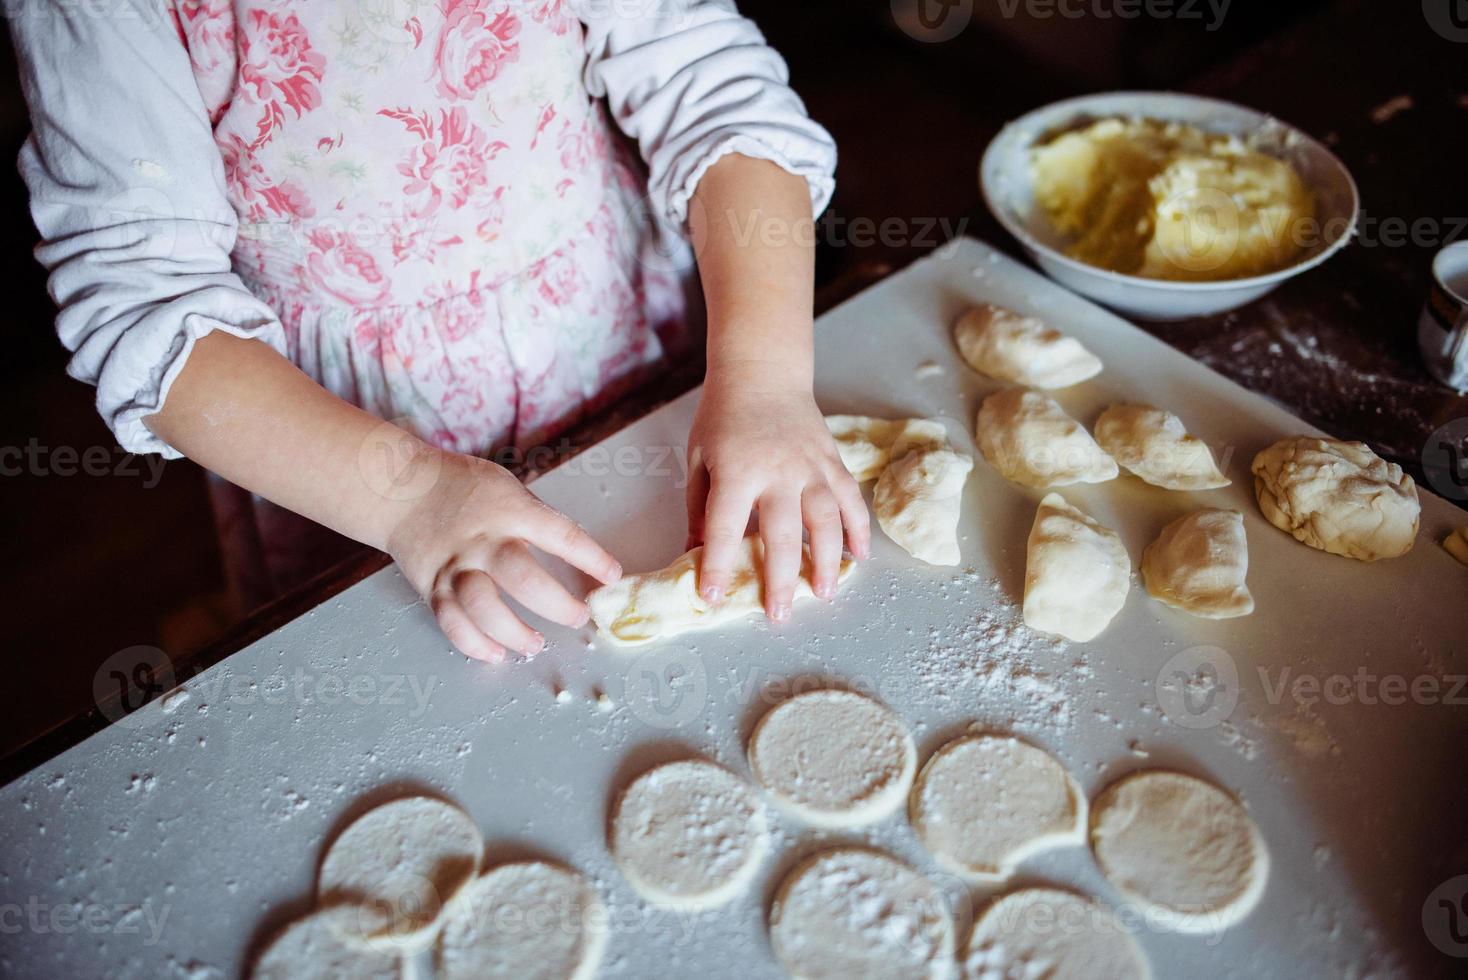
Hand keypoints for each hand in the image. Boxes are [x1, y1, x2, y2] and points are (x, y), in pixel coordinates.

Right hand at [386, 449, 621, 661]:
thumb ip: (537, 521)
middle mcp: (482, 540)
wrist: (399, 489)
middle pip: (523, 579)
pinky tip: (497, 653)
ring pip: (484, 608)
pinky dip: (475, 644)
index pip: (559, 535)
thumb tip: (576, 555)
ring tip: (535, 644)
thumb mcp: (508, 488)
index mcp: (510, 511)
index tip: (612, 576)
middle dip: (557, 605)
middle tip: (579, 617)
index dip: (590, 558)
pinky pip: (452, 623)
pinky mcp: (431, 586)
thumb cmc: (462, 487)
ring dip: (515, 633)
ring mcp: (454, 566)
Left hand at [685, 365, 868, 620]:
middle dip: (781, 578)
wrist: (763, 372)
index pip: (724, 526)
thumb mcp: (699, 459)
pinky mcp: (832, 461)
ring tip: (825, 592)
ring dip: (828, 560)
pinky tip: (860, 555)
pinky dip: (859, 528)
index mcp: (737, 471)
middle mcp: (778, 471)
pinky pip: (850, 499)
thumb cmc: (723, 417)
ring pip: (826, 520)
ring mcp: (811, 466)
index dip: (717, 565)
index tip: (713, 597)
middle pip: (783, 533)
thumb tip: (694, 553)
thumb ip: (699, 508)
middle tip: (779, 614)